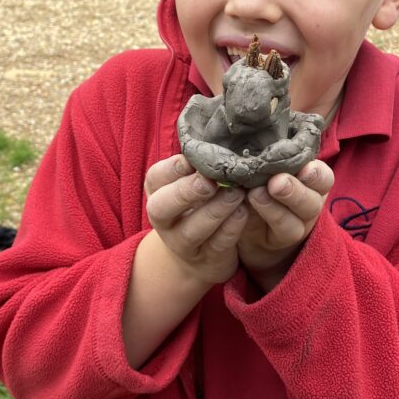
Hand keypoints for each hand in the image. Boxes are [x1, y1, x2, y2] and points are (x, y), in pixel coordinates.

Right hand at [144, 155, 247, 285]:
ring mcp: (182, 243)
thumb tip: (220, 138)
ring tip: (236, 193)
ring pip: (193, 229)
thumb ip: (200, 167)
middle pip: (163, 207)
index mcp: (158, 193)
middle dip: (185, 192)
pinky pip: (217, 245)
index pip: (155, 178)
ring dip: (215, 210)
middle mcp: (164, 220)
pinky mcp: (207, 260)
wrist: (197, 256)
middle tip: (209, 180)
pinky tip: (244, 212)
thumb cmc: (197, 206)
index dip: (172, 168)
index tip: (192, 159)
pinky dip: (231, 228)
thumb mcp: (189, 186)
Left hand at [238, 160, 333, 292]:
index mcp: (311, 180)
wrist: (249, 217)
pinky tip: (247, 206)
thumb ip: (268, 158)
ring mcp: (298, 224)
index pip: (323, 177)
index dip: (316, 174)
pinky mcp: (281, 239)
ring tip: (256, 194)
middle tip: (276, 181)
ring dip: (276, 208)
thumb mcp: (267, 166)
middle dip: (295, 191)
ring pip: (296, 221)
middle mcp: (310, 202)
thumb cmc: (261, 179)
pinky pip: (278, 232)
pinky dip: (264, 218)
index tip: (305, 168)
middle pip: (313, 200)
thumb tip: (255, 136)